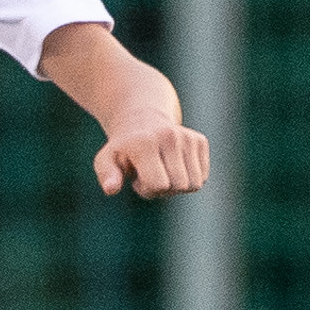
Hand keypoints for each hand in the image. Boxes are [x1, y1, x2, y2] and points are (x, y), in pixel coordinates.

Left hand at [94, 120, 209, 197]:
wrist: (142, 120)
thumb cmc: (123, 148)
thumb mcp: (106, 160)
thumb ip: (107, 174)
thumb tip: (111, 189)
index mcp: (145, 142)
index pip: (159, 184)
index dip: (147, 190)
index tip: (137, 179)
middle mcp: (170, 136)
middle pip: (179, 186)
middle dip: (163, 189)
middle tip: (150, 175)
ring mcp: (188, 137)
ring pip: (195, 184)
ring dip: (178, 186)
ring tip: (162, 172)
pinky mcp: (200, 140)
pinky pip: (202, 177)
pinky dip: (189, 178)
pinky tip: (174, 167)